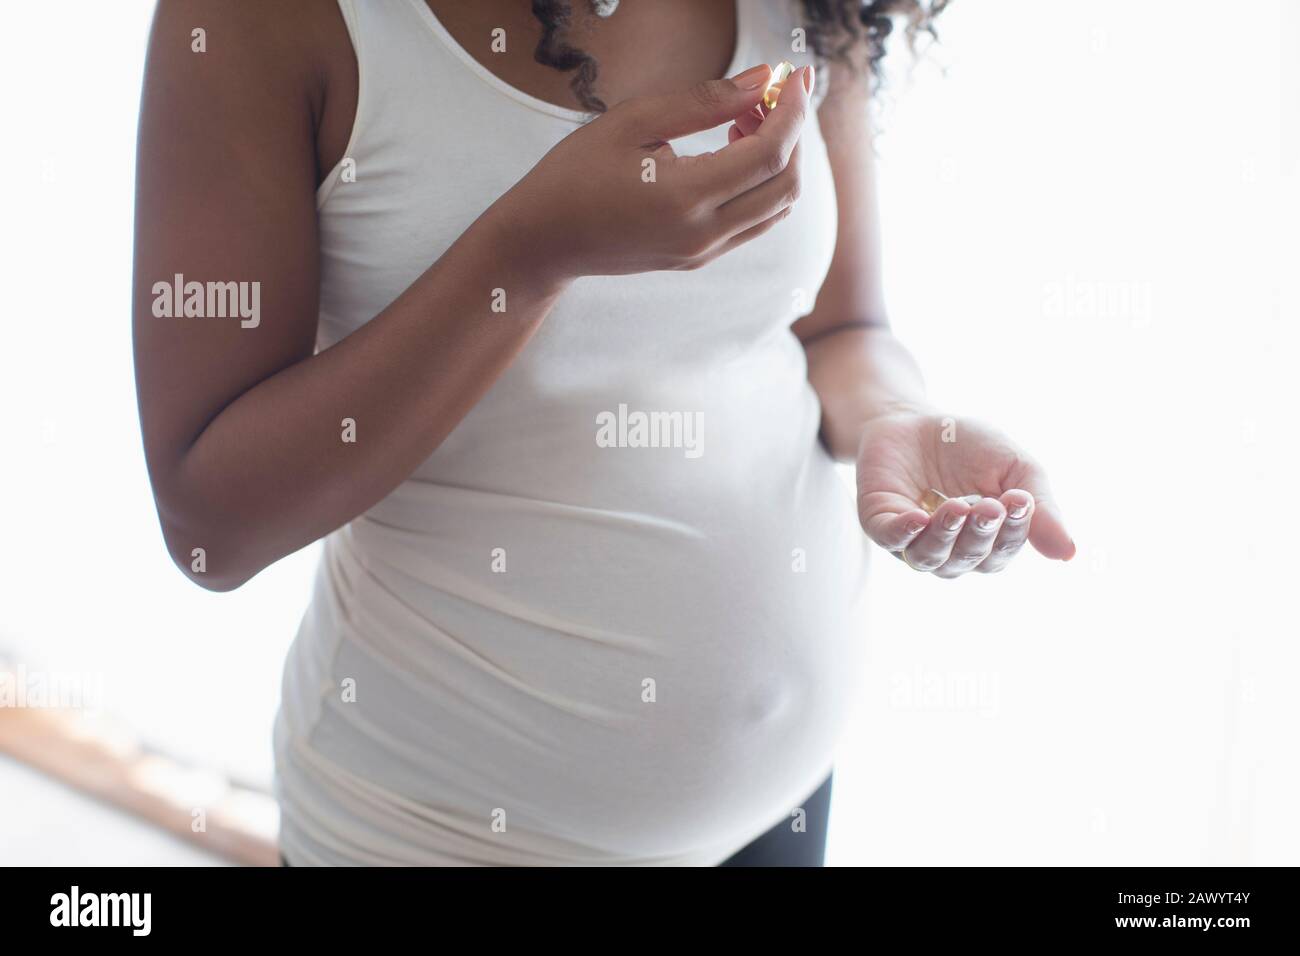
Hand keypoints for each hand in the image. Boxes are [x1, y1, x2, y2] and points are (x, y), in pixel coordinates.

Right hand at [498, 63, 813, 278]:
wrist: (544, 240)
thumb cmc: (575, 174)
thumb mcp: (632, 121)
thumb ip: (704, 100)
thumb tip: (762, 81)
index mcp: (685, 197)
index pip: (769, 153)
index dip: (793, 110)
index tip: (795, 75)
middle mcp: (702, 234)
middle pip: (785, 184)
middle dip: (792, 132)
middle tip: (770, 94)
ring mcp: (703, 252)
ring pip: (776, 208)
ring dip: (779, 160)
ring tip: (746, 119)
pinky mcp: (699, 259)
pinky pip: (754, 223)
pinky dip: (761, 184)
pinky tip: (733, 150)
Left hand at [855, 408, 1074, 576]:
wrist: (915, 418)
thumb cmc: (969, 446)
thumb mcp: (1015, 468)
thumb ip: (1040, 508)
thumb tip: (1069, 553)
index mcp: (985, 542)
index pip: (1001, 551)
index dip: (1013, 532)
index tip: (1020, 500)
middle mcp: (948, 551)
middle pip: (968, 559)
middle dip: (981, 533)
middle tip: (991, 504)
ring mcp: (911, 541)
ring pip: (930, 556)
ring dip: (947, 535)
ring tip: (958, 507)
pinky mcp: (880, 523)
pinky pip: (891, 539)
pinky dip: (904, 533)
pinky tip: (918, 518)